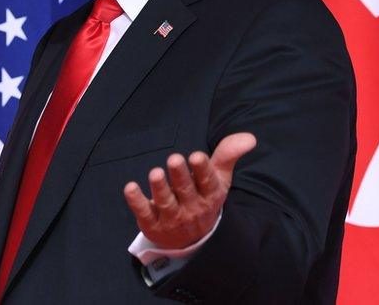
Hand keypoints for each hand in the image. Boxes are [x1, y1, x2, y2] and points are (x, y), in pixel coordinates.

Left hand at [123, 132, 256, 248]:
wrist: (192, 239)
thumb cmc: (203, 198)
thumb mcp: (218, 179)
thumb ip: (228, 155)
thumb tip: (249, 138)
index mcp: (209, 195)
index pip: (207, 182)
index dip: (202, 170)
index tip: (196, 156)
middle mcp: (192, 207)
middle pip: (185, 191)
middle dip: (180, 175)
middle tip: (174, 159)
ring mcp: (172, 218)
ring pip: (166, 202)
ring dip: (160, 188)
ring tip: (155, 173)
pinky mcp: (153, 224)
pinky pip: (144, 212)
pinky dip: (136, 201)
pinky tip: (130, 188)